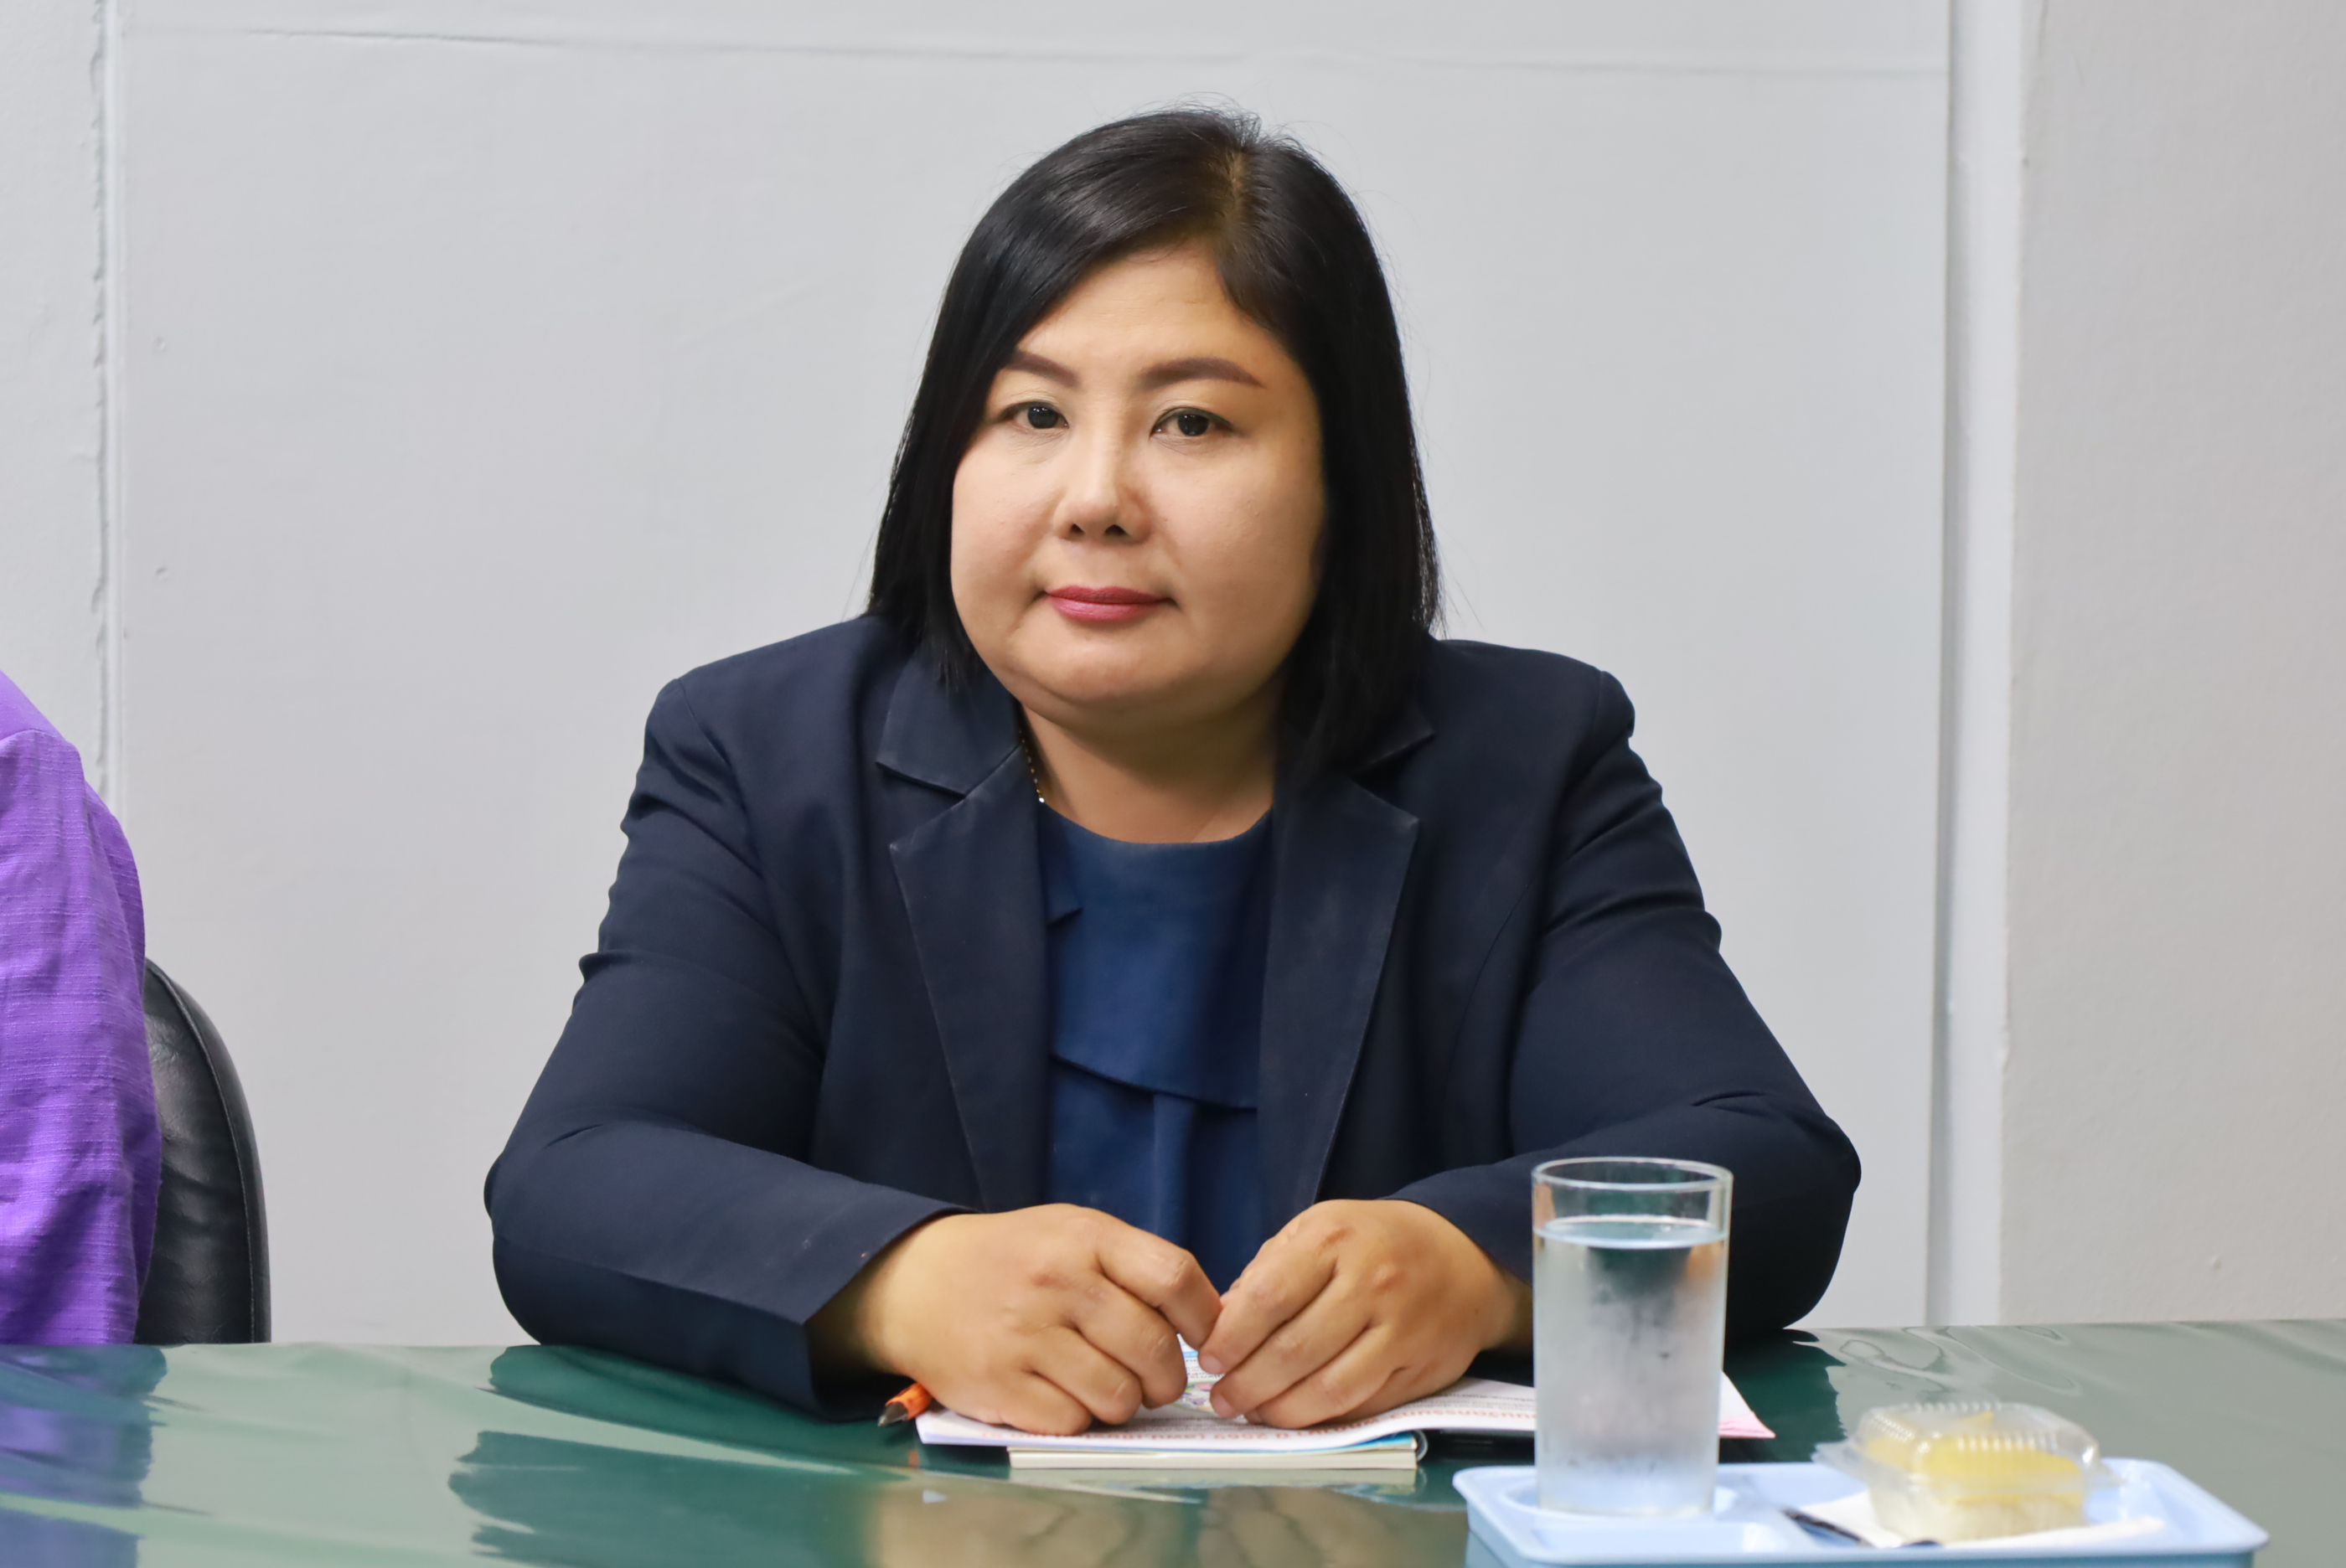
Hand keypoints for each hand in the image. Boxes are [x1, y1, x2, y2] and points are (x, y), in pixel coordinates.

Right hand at [816, 1204, 1221, 1435]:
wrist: (914, 1284)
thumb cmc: (1012, 1260)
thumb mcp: (1071, 1234)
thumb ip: (1134, 1267)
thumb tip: (1210, 1322)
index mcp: (1084, 1239)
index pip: (1173, 1277)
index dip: (1204, 1317)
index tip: (1204, 1339)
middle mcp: (1056, 1283)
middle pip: (1154, 1349)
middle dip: (1167, 1378)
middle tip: (1155, 1381)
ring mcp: (1025, 1337)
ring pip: (1118, 1397)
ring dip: (1123, 1403)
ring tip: (1106, 1387)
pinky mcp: (999, 1386)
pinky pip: (1072, 1422)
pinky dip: (1078, 1419)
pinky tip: (1063, 1396)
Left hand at [1195, 1199, 1528, 1428]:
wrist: (1462, 1256)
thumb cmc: (1374, 1242)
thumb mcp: (1318, 1229)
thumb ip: (1269, 1272)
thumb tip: (1222, 1326)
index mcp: (1335, 1239)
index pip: (1269, 1297)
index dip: (1232, 1337)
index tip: (1209, 1359)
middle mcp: (1372, 1283)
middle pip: (1295, 1350)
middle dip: (1248, 1383)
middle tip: (1222, 1399)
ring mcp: (1402, 1330)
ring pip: (1330, 1388)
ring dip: (1282, 1410)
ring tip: (1255, 1412)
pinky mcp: (1423, 1369)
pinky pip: (1363, 1405)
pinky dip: (1323, 1417)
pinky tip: (1298, 1413)